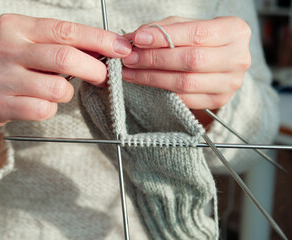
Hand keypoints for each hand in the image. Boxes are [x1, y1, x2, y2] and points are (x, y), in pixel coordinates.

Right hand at [0, 14, 131, 136]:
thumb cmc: (13, 66)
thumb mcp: (32, 45)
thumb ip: (64, 44)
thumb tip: (107, 48)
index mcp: (16, 26)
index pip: (66, 31)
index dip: (99, 40)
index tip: (121, 48)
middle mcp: (5, 48)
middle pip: (65, 58)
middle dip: (94, 69)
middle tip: (103, 76)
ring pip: (57, 88)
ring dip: (67, 92)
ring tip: (55, 90)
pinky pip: (43, 109)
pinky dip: (50, 109)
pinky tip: (39, 102)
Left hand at [121, 16, 250, 124]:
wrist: (218, 61)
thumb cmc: (200, 40)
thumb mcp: (185, 27)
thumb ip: (162, 30)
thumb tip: (132, 39)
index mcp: (234, 31)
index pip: (196, 34)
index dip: (164, 37)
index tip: (138, 40)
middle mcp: (238, 58)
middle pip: (191, 61)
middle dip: (155, 60)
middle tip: (130, 59)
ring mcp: (230, 83)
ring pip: (186, 82)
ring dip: (153, 78)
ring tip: (132, 72)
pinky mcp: (219, 100)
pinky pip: (185, 99)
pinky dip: (162, 91)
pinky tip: (146, 83)